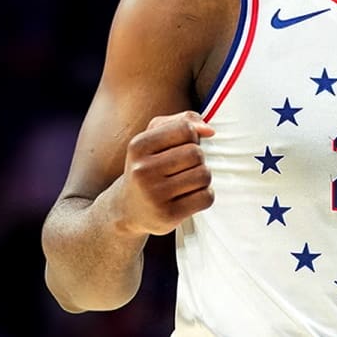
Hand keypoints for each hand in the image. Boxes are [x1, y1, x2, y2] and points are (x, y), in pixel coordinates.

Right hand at [115, 110, 214, 236]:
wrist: (128, 208)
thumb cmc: (148, 166)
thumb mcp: (154, 137)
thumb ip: (182, 122)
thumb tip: (209, 130)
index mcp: (138, 146)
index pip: (185, 129)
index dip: (192, 137)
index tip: (183, 146)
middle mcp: (143, 170)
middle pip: (196, 153)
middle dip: (198, 159)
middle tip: (184, 167)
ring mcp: (155, 195)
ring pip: (204, 175)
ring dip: (202, 177)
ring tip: (187, 182)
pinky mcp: (168, 215)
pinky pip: (206, 197)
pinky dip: (205, 195)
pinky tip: (190, 196)